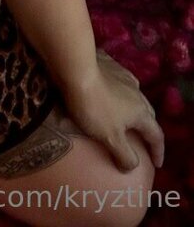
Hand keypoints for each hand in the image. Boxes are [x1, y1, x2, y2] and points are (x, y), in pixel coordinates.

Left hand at [60, 48, 163, 171]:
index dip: (158, 151)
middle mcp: (137, 93)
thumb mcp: (110, 137)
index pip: (156, 136)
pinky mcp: (109, 66)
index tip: (157, 164)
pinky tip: (112, 93)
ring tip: (127, 118)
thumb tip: (133, 167)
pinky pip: (120, 83)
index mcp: (140, 112)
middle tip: (143, 141)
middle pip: (148, 114)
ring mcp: (123, 77)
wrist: (75, 70)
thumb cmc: (94, 107)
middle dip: (148, 129)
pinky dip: (120, 93)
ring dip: (134, 110)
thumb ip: (124, 154)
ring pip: (134, 97)